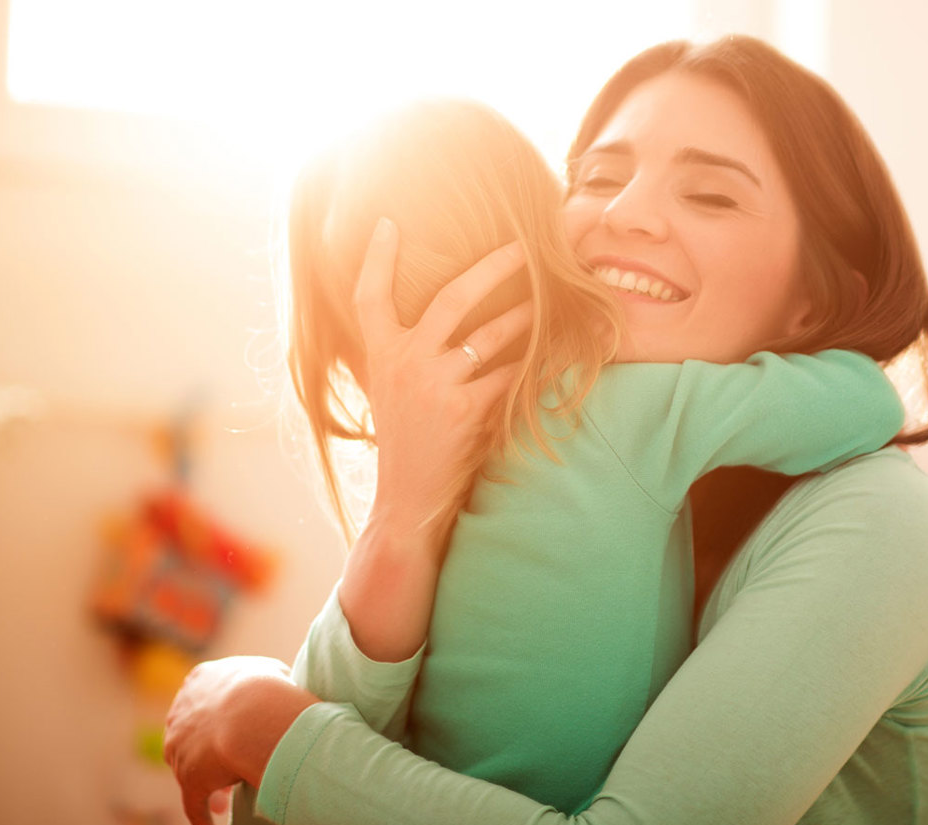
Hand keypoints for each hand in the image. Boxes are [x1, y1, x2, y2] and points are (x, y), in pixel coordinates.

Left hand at [163, 656, 307, 824]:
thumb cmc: (270, 687)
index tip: (233, 733)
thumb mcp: (270, 670)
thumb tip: (284, 682)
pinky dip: (203, 822)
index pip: (203, 703)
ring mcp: (181, 749)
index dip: (219, 720)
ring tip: (224, 804)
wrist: (254, 711)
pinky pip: (194, 806)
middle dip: (208, 754)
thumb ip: (267, 676)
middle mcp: (181, 714)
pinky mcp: (189, 780)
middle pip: (191, 738)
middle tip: (228, 768)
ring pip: (191, 772)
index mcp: (199, 681)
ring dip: (208, 787)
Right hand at [354, 218, 533, 531]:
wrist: (407, 500)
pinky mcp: (465, 411)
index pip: (368, 296)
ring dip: (526, 314)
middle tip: (524, 245)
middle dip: (493, 267)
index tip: (387, 221)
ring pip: (491, 334)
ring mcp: (434, 385)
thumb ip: (405, 354)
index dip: (376, 257)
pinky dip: (535, 362)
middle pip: (451, 297)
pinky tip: (559, 349)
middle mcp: (404, 363)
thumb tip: (436, 320)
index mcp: (380, 354)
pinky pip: (510, 374)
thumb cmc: (407, 442)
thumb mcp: (390, 390)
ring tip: (553, 297)